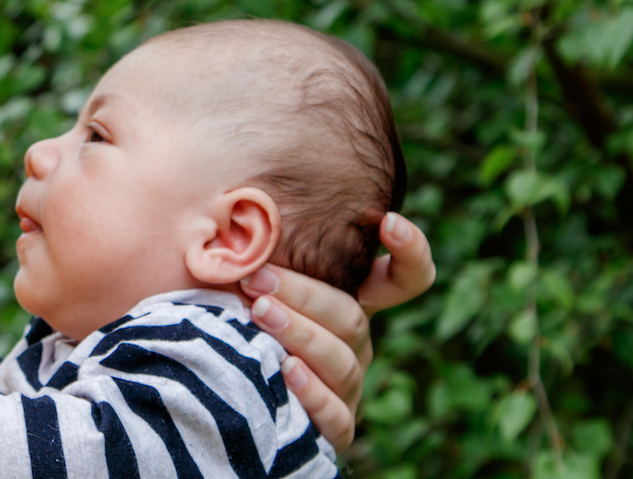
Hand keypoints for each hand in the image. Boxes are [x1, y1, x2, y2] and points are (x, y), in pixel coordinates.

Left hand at [241, 212, 434, 450]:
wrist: (222, 387)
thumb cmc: (235, 316)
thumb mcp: (251, 281)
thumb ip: (259, 251)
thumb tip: (237, 204)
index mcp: (350, 302)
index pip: (406, 278)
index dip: (410, 251)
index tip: (388, 222)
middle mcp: (356, 343)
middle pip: (351, 317)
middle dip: (305, 295)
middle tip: (257, 279)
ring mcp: (348, 386)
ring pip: (342, 360)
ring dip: (300, 334)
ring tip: (260, 314)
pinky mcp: (335, 428)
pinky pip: (334, 415)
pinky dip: (311, 392)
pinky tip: (285, 371)